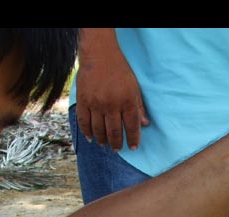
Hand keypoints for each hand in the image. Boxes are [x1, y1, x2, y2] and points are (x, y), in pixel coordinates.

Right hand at [75, 36, 148, 150]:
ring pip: (99, 129)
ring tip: (105, 144)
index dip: (133, 139)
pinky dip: (87, 132)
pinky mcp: (83, 100)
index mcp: (126, 101)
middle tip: (117, 149)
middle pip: (114, 131)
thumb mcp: (134, 87)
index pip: (132, 126)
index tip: (134, 147)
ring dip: (102, 140)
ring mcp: (96, 103)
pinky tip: (91, 138)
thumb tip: (145, 124)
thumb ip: (139, 106)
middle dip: (117, 143)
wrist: (99, 55)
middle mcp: (111, 104)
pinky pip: (84, 121)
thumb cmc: (120, 70)